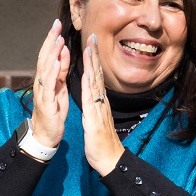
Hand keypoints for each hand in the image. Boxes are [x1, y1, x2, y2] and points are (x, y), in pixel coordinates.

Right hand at [30, 19, 70, 147]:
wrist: (46, 135)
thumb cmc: (53, 111)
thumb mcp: (60, 87)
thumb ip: (62, 70)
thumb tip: (63, 51)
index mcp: (47, 78)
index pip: (48, 55)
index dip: (52, 39)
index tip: (57, 25)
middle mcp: (42, 83)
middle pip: (44, 57)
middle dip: (50, 40)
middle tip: (55, 24)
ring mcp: (42, 92)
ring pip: (45, 69)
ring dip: (51, 53)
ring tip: (57, 39)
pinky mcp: (46, 103)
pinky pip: (48, 86)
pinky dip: (52, 73)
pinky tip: (56, 63)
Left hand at [78, 35, 123, 174]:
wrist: (109, 160)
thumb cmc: (101, 143)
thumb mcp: (96, 121)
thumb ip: (95, 108)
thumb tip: (94, 99)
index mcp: (99, 102)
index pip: (96, 77)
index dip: (93, 60)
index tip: (90, 44)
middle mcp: (101, 102)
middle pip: (97, 74)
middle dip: (94, 55)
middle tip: (92, 36)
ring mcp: (99, 109)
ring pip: (95, 82)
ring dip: (92, 64)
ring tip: (89, 47)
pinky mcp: (95, 118)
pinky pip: (91, 99)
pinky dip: (88, 85)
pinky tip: (86, 74)